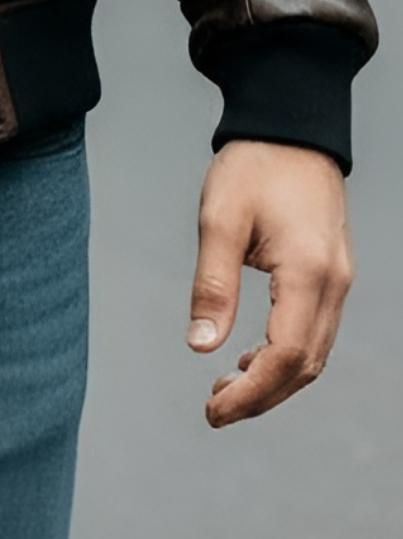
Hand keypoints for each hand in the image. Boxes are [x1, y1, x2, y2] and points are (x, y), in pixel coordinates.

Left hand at [186, 138, 352, 427]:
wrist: (290, 128)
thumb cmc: (254, 166)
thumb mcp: (219, 219)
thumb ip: (212, 285)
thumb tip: (201, 346)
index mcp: (307, 272)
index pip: (285, 356)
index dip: (251, 394)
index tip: (213, 410)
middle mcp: (333, 283)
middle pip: (305, 366)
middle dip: (262, 397)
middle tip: (214, 410)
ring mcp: (337, 279)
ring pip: (314, 352)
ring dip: (274, 380)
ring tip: (227, 388)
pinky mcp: (330, 273)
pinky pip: (315, 330)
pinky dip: (286, 354)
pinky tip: (251, 356)